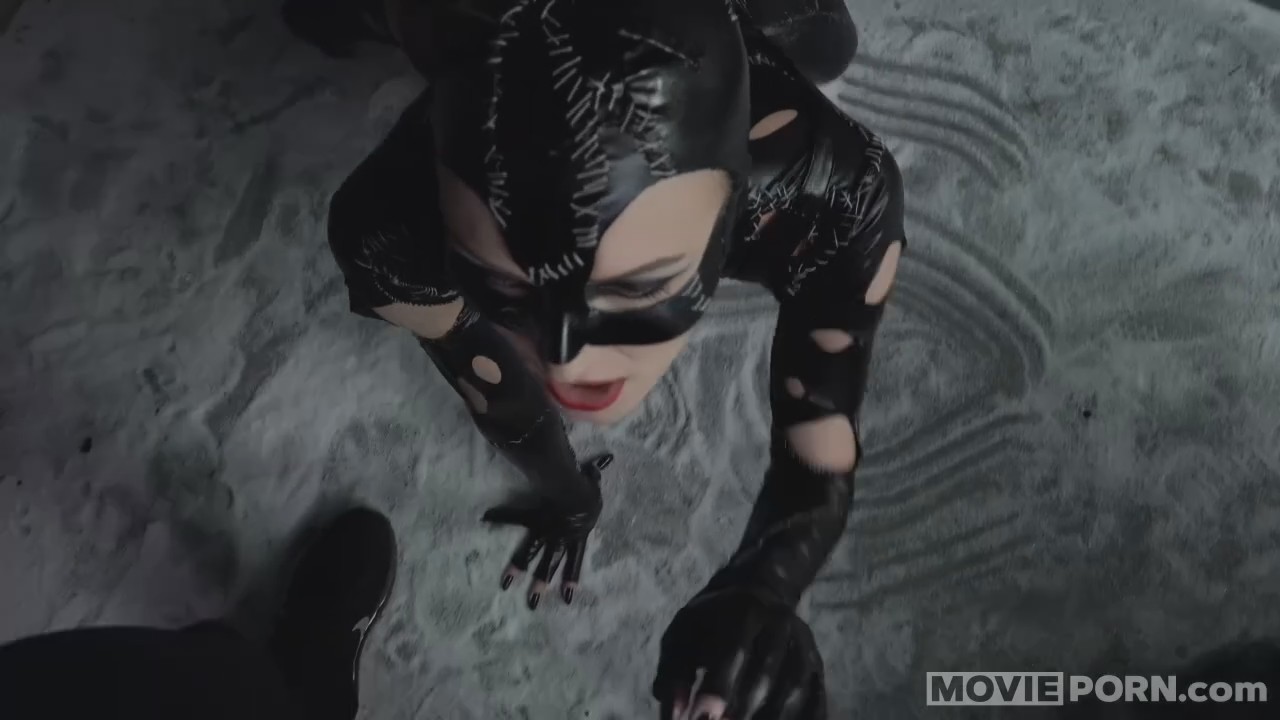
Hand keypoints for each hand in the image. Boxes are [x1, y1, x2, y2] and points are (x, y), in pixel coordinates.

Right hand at [481, 453, 612, 609]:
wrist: (576, 493)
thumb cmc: (588, 490)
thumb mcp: (594, 488)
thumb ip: (595, 480)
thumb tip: (602, 464)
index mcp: (577, 535)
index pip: (574, 561)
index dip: (571, 579)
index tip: (567, 598)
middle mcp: (560, 538)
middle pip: (550, 564)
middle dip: (541, 583)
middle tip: (533, 604)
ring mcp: (545, 530)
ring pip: (532, 553)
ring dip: (518, 568)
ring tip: (505, 584)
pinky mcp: (534, 518)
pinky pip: (516, 518)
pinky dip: (501, 516)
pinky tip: (486, 518)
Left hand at [652, 586, 826, 719]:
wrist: (756, 592)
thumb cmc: (710, 623)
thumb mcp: (684, 634)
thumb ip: (674, 673)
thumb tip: (673, 715)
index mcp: (744, 610)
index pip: (732, 651)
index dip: (717, 688)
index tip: (699, 717)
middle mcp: (779, 623)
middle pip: (766, 673)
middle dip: (742, 710)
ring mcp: (803, 644)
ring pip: (794, 688)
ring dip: (772, 717)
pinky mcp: (817, 663)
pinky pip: (816, 697)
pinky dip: (804, 716)